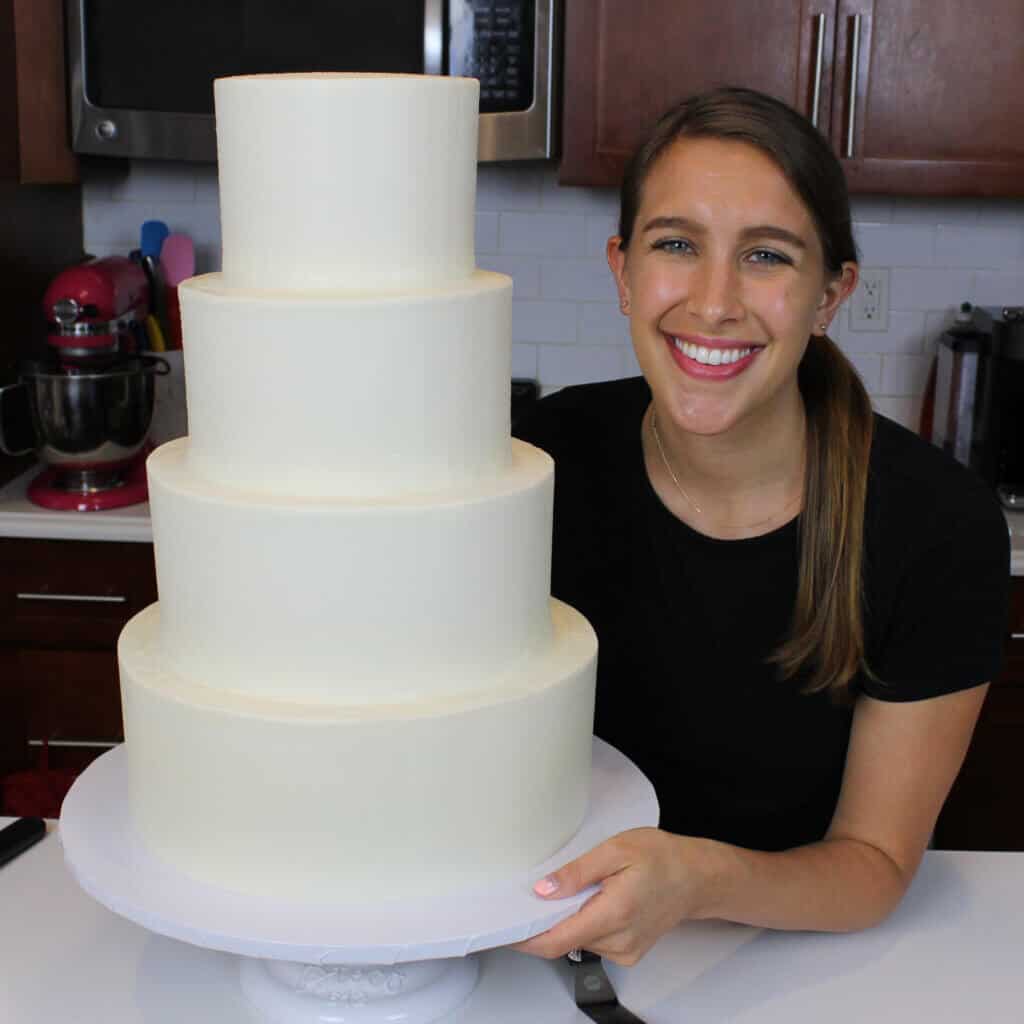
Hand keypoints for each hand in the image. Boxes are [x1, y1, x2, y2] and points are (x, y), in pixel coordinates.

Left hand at [511, 827, 714, 965]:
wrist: (696, 877)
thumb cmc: (662, 858)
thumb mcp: (615, 850)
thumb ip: (577, 872)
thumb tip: (544, 889)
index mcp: (614, 913)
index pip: (557, 940)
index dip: (525, 939)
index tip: (503, 931)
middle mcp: (619, 939)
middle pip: (564, 941)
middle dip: (543, 921)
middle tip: (531, 896)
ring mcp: (625, 950)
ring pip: (577, 941)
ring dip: (565, 920)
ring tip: (570, 890)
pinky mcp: (628, 952)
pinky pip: (593, 942)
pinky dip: (581, 924)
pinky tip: (589, 901)